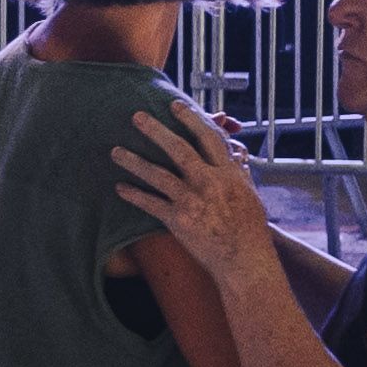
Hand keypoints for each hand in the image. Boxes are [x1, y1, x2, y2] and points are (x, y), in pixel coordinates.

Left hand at [108, 104, 277, 275]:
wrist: (244, 261)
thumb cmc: (250, 230)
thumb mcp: (250, 195)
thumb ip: (239, 173)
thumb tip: (237, 154)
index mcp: (228, 173)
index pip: (209, 137)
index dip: (191, 118)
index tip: (175, 105)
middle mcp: (209, 183)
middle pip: (179, 149)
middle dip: (156, 130)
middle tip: (137, 116)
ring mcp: (192, 201)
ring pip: (158, 174)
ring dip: (134, 161)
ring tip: (115, 151)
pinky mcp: (179, 221)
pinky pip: (151, 203)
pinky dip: (134, 195)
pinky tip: (119, 187)